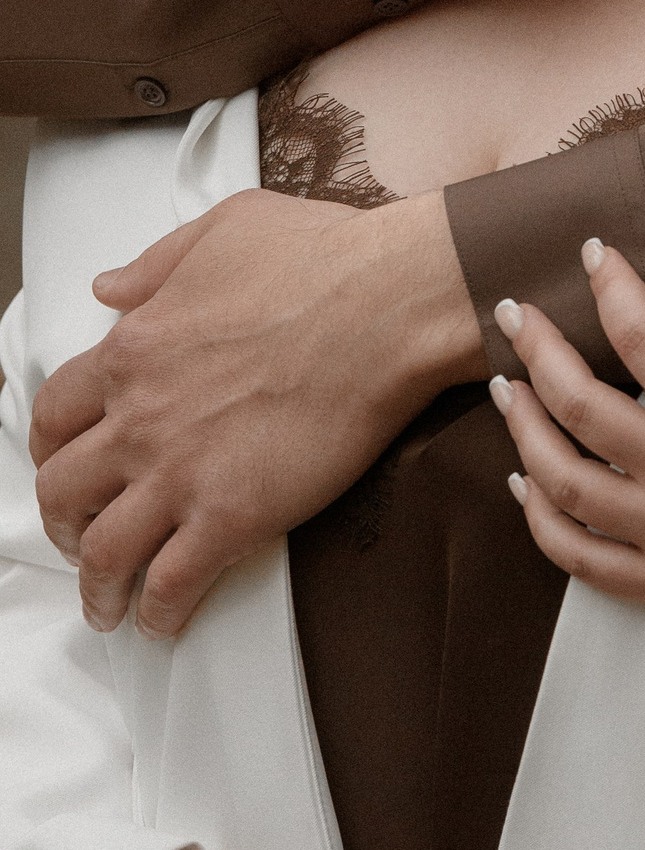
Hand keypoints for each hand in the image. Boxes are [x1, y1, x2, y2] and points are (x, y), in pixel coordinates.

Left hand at [30, 188, 486, 636]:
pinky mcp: (231, 515)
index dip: (51, 447)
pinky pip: (171, 584)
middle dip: (63, 523)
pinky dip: (156, 614)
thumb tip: (109, 286)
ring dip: (97, 586)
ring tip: (108, 606)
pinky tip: (163, 622)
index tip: (66, 462)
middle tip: (80, 537)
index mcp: (132, 349)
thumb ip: (155, 264)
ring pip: (103, 551)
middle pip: (62, 491)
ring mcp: (181, 472)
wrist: (389, 304)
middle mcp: (139, 418)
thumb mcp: (224, 227)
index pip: (56, 413)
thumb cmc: (323, 258)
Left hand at [495, 224, 644, 630]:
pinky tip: (525, 484)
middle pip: (578, 403)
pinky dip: (540, 519)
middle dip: (536, 350)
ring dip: (524, 428)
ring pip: (561, 479)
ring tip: (507, 387)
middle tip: (514, 314)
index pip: (641, 334)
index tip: (594, 255)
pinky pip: (579, 557)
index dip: (610, 285)